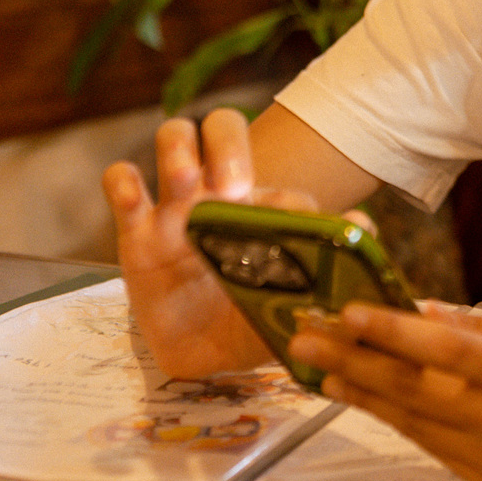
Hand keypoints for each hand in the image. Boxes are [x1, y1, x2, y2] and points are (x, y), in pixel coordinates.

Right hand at [102, 108, 313, 378]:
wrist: (207, 355)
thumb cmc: (255, 312)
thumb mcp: (293, 291)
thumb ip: (324, 259)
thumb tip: (361, 226)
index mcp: (260, 201)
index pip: (288, 177)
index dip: (279, 183)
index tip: (292, 220)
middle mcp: (219, 192)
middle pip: (219, 126)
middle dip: (228, 142)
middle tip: (233, 187)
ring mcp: (174, 209)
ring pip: (172, 140)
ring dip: (178, 149)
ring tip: (187, 182)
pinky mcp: (135, 235)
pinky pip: (120, 184)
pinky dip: (122, 181)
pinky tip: (135, 197)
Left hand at [289, 304, 481, 480]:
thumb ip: (476, 326)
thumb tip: (415, 312)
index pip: (444, 350)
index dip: (391, 332)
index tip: (347, 312)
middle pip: (416, 391)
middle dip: (354, 360)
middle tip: (308, 339)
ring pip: (418, 426)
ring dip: (367, 396)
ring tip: (328, 370)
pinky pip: (441, 453)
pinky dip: (408, 425)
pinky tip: (377, 403)